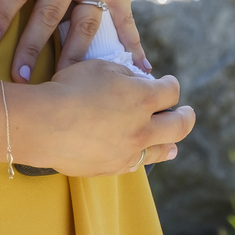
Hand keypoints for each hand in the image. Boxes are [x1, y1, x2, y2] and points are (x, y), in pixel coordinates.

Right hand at [31, 60, 193, 176]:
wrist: (47, 124)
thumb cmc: (71, 88)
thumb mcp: (100, 67)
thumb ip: (125, 74)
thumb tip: (138, 82)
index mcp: (142, 98)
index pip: (170, 92)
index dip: (171, 85)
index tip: (169, 83)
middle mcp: (143, 127)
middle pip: (179, 126)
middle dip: (186, 117)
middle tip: (187, 113)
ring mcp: (130, 152)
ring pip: (162, 150)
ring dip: (170, 143)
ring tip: (173, 143)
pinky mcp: (114, 168)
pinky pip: (136, 163)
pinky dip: (142, 156)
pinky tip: (140, 153)